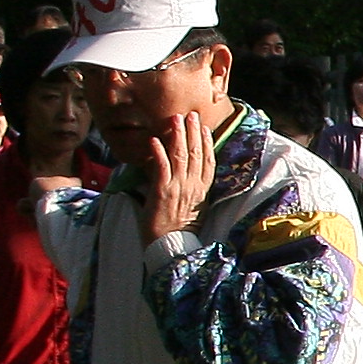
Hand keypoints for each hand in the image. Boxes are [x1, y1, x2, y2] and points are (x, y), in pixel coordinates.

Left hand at [143, 108, 216, 234]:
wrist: (171, 247)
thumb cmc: (178, 231)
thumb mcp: (192, 208)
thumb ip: (190, 191)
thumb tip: (185, 178)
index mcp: (202, 191)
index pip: (208, 162)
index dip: (206, 143)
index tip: (204, 128)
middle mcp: (193, 187)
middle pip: (196, 154)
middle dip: (193, 132)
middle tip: (191, 115)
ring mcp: (179, 188)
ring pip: (181, 156)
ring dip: (177, 136)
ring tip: (175, 119)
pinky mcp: (163, 192)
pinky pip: (161, 168)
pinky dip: (158, 153)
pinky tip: (154, 140)